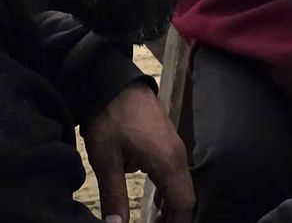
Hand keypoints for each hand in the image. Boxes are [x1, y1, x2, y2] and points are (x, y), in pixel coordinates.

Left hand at [82, 82, 193, 222]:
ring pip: (181, 185)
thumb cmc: (110, 118)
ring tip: (156, 222)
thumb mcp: (106, 160)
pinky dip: (169, 190)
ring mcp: (175, 146)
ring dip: (171, 205)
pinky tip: (157, 200)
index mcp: (167, 162)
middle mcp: (178, 156)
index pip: (183, 204)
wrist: (113, 81)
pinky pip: (176, 172)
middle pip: (185, 197)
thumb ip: (114, 196)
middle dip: (174, 218)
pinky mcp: (168, 141)